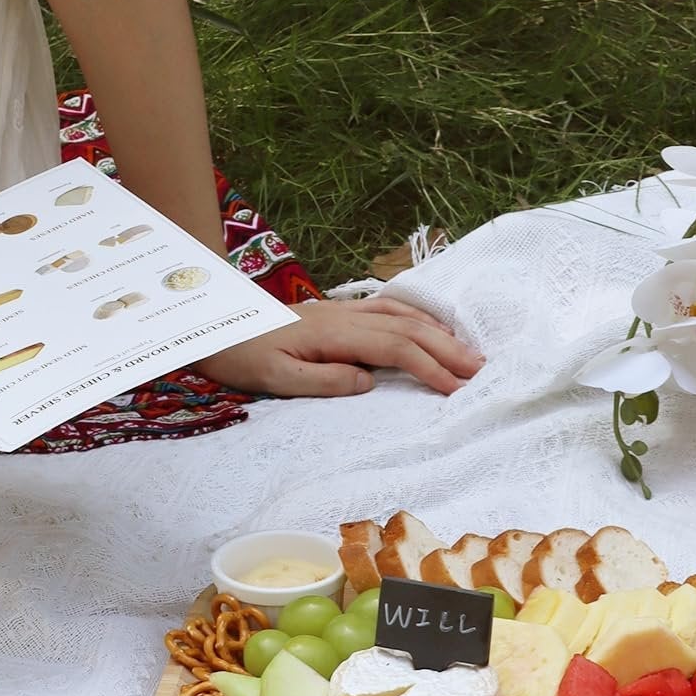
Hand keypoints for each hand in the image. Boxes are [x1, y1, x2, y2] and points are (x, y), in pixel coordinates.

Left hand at [195, 297, 482, 396]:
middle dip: (447, 349)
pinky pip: (388, 308)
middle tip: (481, 371)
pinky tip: (432, 327)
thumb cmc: (242, 357)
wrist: (214, 324)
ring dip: (438, 333)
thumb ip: (324, 380)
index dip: (429, 366)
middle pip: (408, 327)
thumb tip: (369, 380)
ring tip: (467, 353)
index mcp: (333, 335)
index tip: (455, 387)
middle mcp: (344, 316)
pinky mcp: (337, 311)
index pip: (394, 348)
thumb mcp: (276, 379)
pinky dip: (417, 317)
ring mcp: (342, 310)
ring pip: (402, 315)